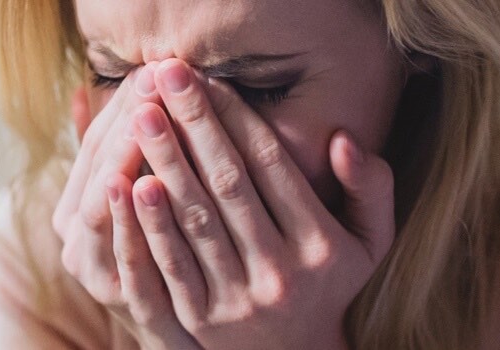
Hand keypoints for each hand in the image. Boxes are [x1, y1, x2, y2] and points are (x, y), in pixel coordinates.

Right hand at [53, 63, 182, 341]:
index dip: (119, 106)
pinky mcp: (126, 302)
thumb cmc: (159, 264)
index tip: (149, 70)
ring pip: (103, 203)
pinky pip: (125, 252)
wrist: (183, 346)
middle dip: (128, 121)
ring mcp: (98, 273)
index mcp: (73, 215)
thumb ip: (108, 157)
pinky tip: (147, 180)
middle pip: (98, 169)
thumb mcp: (126, 210)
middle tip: (156, 80)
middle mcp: (76, 245)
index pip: (92, 145)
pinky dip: (132, 216)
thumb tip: (82, 94)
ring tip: (149, 113)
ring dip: (128, 153)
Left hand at [100, 59, 396, 348]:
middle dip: (194, 126)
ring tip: (141, 116)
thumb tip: (343, 139)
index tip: (209, 78)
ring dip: (165, 163)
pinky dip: (149, 223)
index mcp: (321, 245)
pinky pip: (170, 264)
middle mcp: (281, 271)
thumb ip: (371, 187)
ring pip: (196, 220)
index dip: (237, 119)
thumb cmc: (329, 282)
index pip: (272, 167)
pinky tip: (128, 183)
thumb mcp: (370, 240)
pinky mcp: (201, 318)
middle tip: (165, 77)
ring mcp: (239, 297)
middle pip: (229, 185)